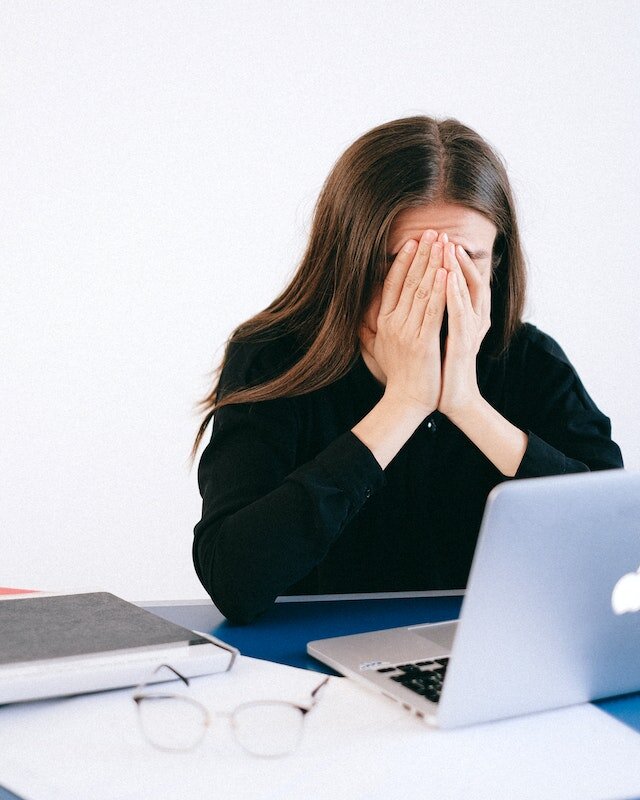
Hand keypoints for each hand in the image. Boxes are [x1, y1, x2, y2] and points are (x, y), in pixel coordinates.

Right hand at [359, 228, 446, 415]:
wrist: (405, 401)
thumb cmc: (398, 376)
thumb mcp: (379, 348)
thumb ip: (373, 328)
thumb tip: (364, 314)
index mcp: (383, 322)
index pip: (392, 284)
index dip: (403, 261)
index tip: (413, 241)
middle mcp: (392, 323)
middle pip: (408, 281)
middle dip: (422, 254)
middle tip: (432, 232)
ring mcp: (406, 332)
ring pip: (421, 291)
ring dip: (433, 264)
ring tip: (442, 243)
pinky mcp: (422, 342)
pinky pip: (433, 310)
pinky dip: (439, 290)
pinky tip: (447, 272)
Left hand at [438, 240, 491, 418]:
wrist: (452, 398)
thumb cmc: (440, 370)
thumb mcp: (431, 338)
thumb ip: (426, 318)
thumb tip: (406, 302)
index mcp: (461, 316)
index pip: (454, 281)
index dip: (444, 261)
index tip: (430, 242)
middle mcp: (471, 318)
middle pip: (463, 280)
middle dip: (451, 256)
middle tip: (442, 235)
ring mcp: (470, 329)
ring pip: (466, 291)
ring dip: (456, 268)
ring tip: (447, 246)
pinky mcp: (465, 342)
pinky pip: (460, 312)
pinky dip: (454, 293)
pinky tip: (447, 276)